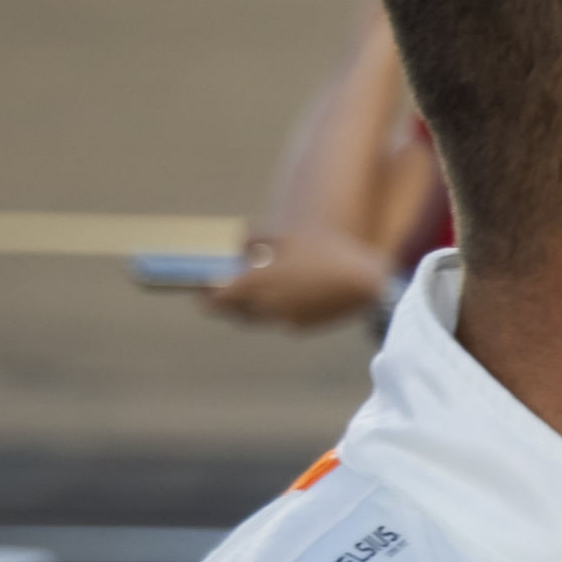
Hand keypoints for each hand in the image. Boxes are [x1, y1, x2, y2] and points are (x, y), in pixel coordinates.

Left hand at [205, 233, 398, 329]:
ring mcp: (284, 320)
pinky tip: (294, 290)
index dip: (206, 296)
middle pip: (237, 313)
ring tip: (267, 285)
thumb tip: (240, 252)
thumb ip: (251, 241)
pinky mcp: (301, 326)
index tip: (201, 292)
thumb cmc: (320, 250)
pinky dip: (280, 308)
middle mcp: (266, 308)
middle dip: (231, 303)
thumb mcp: (281, 235)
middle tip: (229, 291)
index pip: (217, 300)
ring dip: (257, 305)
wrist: (360, 279)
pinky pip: (281, 319)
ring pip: (259, 316)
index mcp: (255, 285)